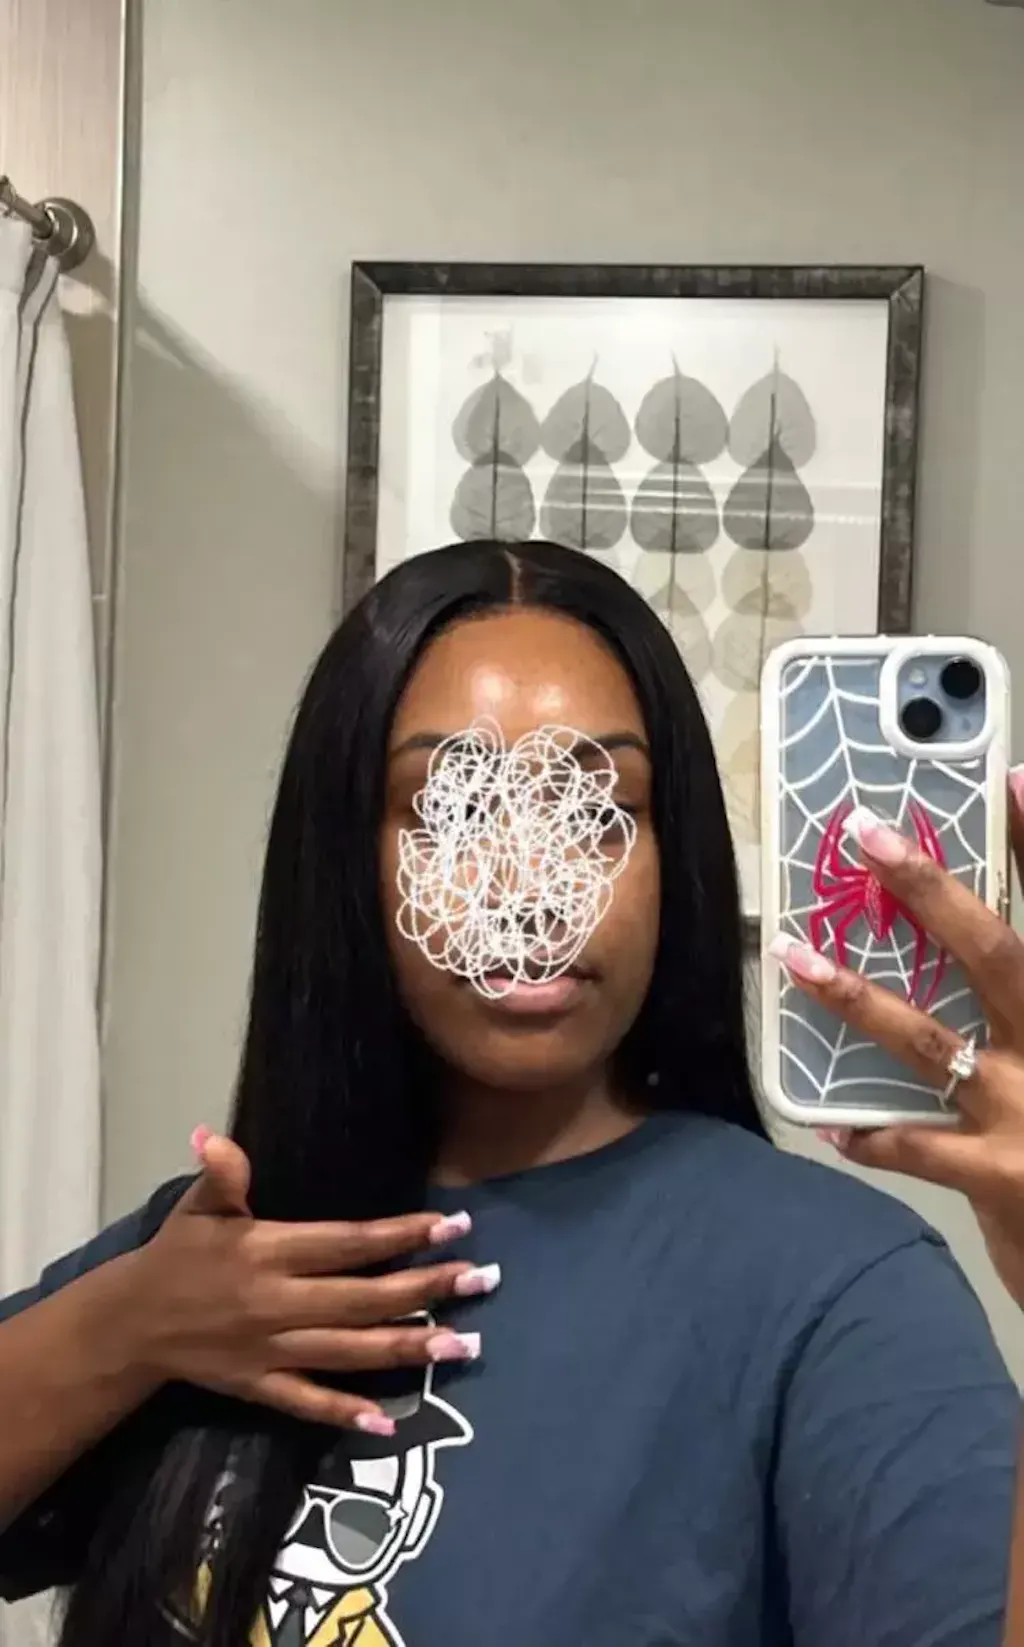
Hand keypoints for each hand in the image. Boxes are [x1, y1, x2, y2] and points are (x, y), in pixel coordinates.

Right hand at [123, 1130, 495, 1434]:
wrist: (132, 1323)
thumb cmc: (178, 1254)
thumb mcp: (197, 1208)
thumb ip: (222, 1175)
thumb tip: (217, 1137)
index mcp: (268, 1253)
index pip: (349, 1244)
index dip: (402, 1235)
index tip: (453, 1226)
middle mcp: (277, 1304)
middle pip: (364, 1298)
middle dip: (427, 1289)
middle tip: (482, 1280)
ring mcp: (271, 1351)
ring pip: (350, 1352)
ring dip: (409, 1348)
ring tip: (465, 1345)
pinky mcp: (260, 1387)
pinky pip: (307, 1403)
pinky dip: (345, 1413)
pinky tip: (388, 1422)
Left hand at [769, 778, 1023, 1311]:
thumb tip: (981, 950)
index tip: (1016, 776)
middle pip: (997, 952)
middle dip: (931, 891)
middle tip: (870, 836)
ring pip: (929, 1040)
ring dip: (855, 997)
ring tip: (794, 958)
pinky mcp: (999, 1178)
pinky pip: (915, 1146)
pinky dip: (872, 1136)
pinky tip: (832, 1126)